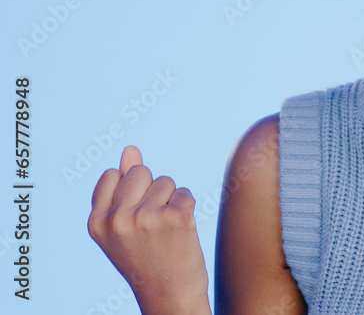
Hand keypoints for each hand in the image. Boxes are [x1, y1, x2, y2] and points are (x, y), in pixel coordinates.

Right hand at [88, 146, 210, 314]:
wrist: (169, 294)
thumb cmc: (146, 257)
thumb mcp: (123, 225)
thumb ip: (123, 186)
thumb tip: (130, 149)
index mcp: (97, 221)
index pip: (113, 175)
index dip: (129, 191)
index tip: (133, 217)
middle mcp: (118, 219)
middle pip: (141, 172)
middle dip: (151, 191)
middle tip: (152, 225)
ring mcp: (147, 217)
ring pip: (166, 181)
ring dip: (170, 201)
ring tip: (166, 231)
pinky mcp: (176, 217)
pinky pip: (184, 192)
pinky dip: (187, 207)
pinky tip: (181, 231)